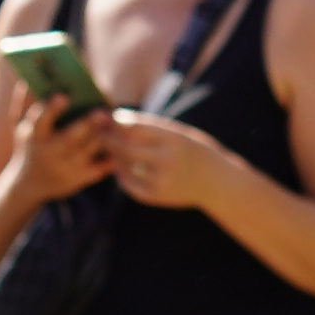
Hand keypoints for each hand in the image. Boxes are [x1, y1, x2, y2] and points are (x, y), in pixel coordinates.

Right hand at [1, 86, 118, 198]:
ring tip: (114, 121)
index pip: (40, 121)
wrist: (29, 185)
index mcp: (33, 135)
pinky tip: (120, 144)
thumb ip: (24, 101)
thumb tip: (29, 77)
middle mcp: (48, 153)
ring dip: (103, 136)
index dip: (51, 109)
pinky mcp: (78, 179)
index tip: (64, 95)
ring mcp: (64, 168)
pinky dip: (110, 157)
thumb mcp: (19, 125)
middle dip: (86, 125)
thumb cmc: (28, 145)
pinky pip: (99, 169)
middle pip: (69, 139)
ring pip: (88, 151)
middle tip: (103, 112)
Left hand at [98, 108, 227, 211]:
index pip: (136, 127)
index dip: (117, 122)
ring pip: (124, 167)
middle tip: (100, 133)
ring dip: (113, 157)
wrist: (214, 182)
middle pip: (126, 148)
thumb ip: (151, 127)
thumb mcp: (178, 132)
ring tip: (109, 149)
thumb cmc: (193, 150)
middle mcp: (167, 160)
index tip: (108, 118)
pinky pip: (129, 185)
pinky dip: (120, 175)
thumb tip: (117, 119)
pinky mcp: (156, 196)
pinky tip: (119, 167)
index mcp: (173, 139)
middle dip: (109, 139)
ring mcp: (161, 181)